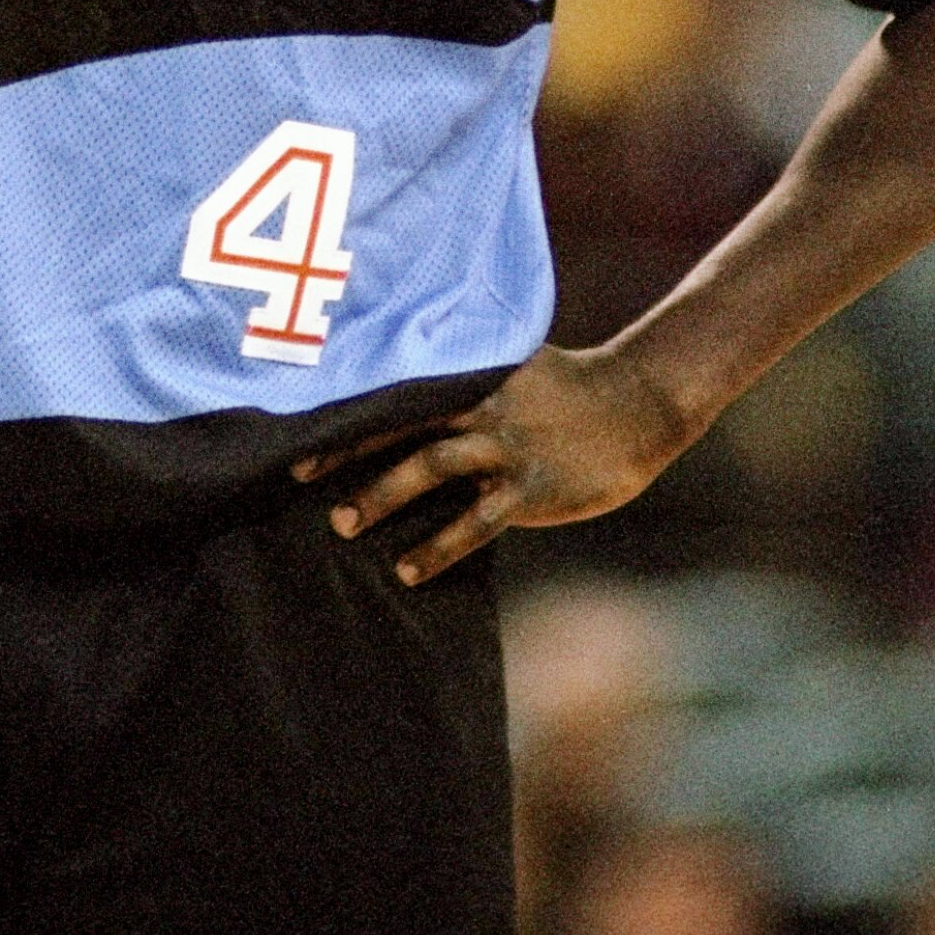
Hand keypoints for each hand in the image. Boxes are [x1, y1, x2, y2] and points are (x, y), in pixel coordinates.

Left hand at [293, 343, 686, 585]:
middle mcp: (481, 402)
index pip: (397, 381)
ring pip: (430, 467)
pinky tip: (408, 570)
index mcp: (472, 369)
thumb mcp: (510, 364)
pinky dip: (437, 546)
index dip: (348, 401)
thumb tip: (398, 389)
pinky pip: (474, 523)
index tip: (299, 418)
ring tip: (342, 523)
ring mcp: (507, 445)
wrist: (637, 405)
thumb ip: (461, 375)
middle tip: (298, 475)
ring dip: (382, 495)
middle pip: (399, 420)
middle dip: (348, 449)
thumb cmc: (564, 388)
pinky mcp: (531, 488)